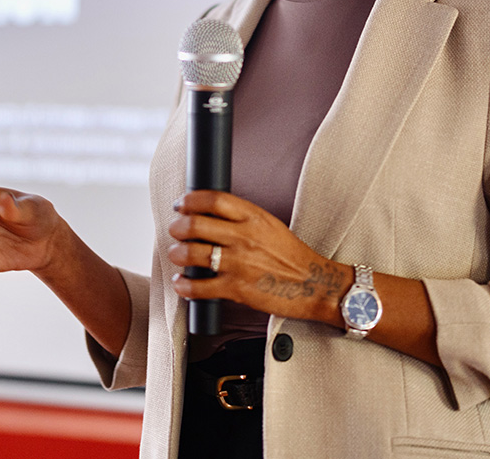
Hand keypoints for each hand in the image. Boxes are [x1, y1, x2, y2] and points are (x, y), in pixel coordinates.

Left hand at [168, 190, 349, 324]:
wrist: (314, 284)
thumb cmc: (292, 255)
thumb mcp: (270, 224)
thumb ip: (242, 218)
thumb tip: (210, 215)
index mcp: (253, 217)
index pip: (213, 199)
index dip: (190, 200)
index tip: (181, 204)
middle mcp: (244, 237)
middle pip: (196, 224)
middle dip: (178, 227)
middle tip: (175, 229)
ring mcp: (239, 263)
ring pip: (192, 254)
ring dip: (177, 254)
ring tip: (177, 254)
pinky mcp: (237, 289)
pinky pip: (199, 287)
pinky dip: (184, 286)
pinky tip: (182, 283)